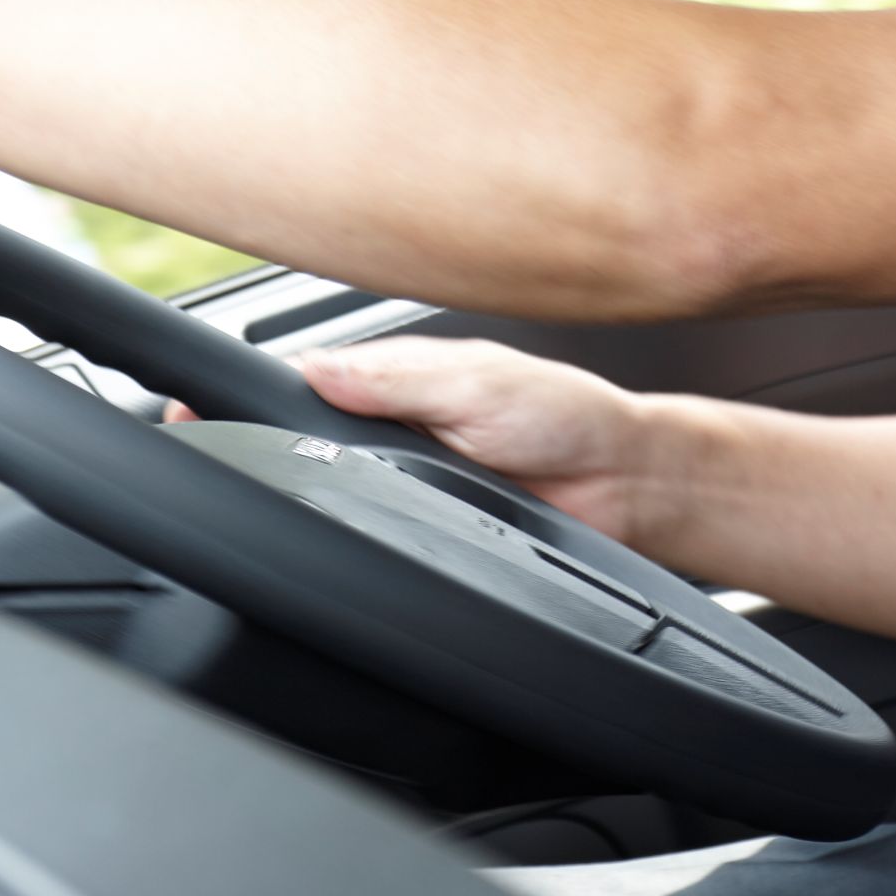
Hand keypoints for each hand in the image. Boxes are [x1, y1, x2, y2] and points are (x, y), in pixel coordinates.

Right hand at [296, 336, 668, 546]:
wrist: (621, 485)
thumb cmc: (568, 415)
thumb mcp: (475, 384)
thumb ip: (395, 380)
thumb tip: (317, 366)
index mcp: (408, 373)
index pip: (328, 375)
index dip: (297, 390)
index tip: (274, 402)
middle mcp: (406, 422)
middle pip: (327, 435)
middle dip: (323, 446)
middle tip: (356, 449)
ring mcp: (415, 475)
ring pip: (351, 487)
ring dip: (357, 490)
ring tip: (395, 483)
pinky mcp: (429, 522)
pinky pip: (385, 528)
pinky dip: (384, 527)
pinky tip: (401, 519)